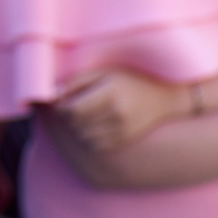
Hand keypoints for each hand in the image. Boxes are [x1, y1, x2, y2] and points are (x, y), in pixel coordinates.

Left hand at [54, 69, 189, 152]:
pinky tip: (95, 127)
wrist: (165, 98)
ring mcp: (122, 131)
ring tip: (84, 117)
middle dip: (69, 117)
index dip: (62, 107)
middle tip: (72, 107)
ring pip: (84, 137)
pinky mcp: (125, 140)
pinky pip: (96, 145)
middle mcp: (117, 115)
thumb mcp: (105, 72)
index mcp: (110, 94)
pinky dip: (89, 138)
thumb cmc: (131, 80)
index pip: (73, 109)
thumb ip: (78, 82)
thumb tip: (52, 94)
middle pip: (76, 124)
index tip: (63, 100)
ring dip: (78, 129)